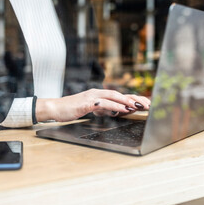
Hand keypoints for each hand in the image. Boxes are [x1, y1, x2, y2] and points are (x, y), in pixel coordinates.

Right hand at [36, 89, 150, 121]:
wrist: (54, 108)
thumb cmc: (70, 109)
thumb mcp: (89, 109)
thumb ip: (101, 109)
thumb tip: (114, 111)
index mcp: (97, 94)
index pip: (117, 95)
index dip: (131, 98)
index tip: (144, 103)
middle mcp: (96, 93)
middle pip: (119, 93)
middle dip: (134, 98)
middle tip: (148, 104)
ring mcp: (91, 97)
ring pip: (113, 96)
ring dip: (127, 101)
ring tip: (140, 105)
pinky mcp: (86, 103)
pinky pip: (103, 104)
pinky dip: (115, 106)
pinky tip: (123, 109)